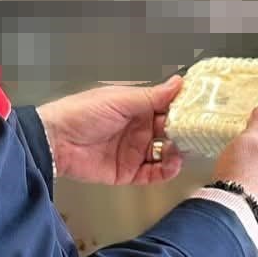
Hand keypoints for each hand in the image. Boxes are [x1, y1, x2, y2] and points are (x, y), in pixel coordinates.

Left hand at [37, 75, 185, 185]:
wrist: (55, 141)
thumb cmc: (82, 113)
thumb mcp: (120, 100)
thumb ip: (152, 96)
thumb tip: (179, 82)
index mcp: (136, 107)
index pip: (167, 108)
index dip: (183, 109)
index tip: (202, 110)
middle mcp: (138, 129)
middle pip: (169, 132)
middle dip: (184, 133)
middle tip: (198, 134)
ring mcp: (134, 152)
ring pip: (165, 154)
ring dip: (176, 153)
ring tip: (180, 150)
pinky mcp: (127, 172)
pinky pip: (153, 174)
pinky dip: (165, 172)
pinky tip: (171, 165)